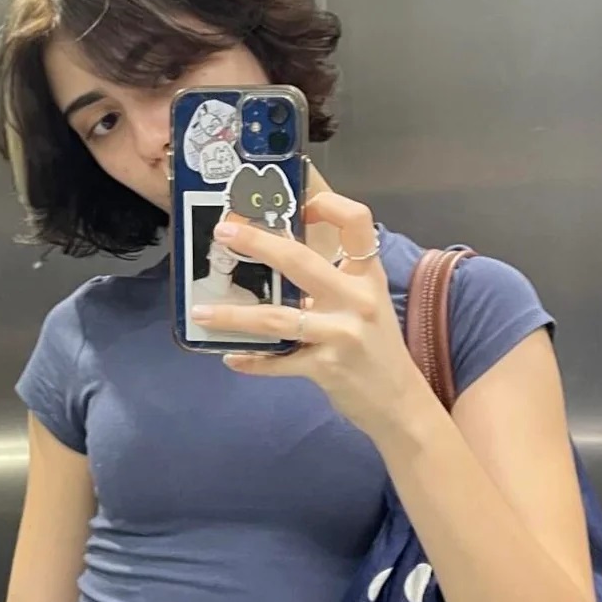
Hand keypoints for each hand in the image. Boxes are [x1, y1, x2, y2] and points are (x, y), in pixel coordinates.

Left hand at [189, 193, 434, 440]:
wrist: (400, 401)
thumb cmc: (377, 348)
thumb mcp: (366, 304)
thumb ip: (332, 282)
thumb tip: (279, 259)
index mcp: (367, 276)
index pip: (357, 221)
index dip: (327, 203)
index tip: (298, 201)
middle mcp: (356, 299)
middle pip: (299, 260)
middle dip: (257, 243)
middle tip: (224, 234)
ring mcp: (341, 333)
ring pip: (276, 318)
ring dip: (234, 315)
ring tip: (202, 311)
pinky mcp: (326, 368)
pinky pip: (279, 363)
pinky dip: (253, 362)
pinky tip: (231, 357)